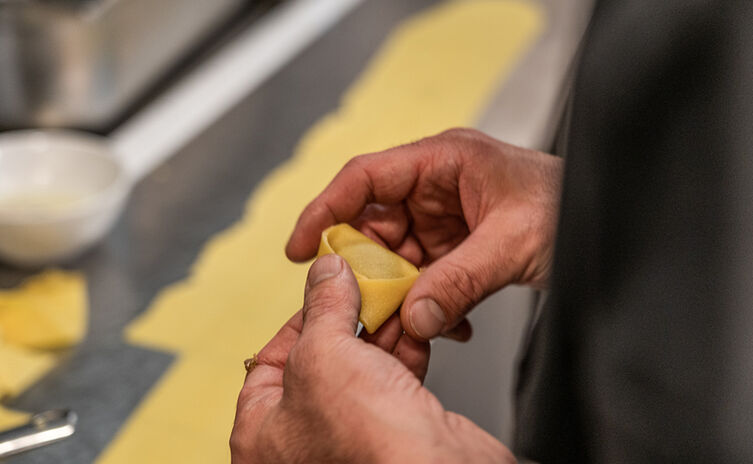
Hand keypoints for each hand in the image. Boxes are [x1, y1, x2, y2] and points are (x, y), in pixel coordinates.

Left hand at [230, 254, 513, 462]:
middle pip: (320, 363)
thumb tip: (326, 273)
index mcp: (263, 435)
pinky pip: (394, 385)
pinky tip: (412, 329)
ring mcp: (350, 442)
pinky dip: (404, 354)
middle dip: (346, 323)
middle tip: (359, 291)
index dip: (295, 322)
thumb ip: (323, 306)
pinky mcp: (394, 435)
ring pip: (361, 372)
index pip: (266, 364)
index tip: (320, 294)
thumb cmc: (366, 443)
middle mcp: (302, 444)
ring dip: (380, 333)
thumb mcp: (325, 352)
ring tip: (391, 302)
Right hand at [286, 128, 562, 340]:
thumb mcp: (515, 241)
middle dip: (368, 271)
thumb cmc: (573, 205)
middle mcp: (439, 187)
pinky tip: (446, 325)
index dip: (325, 209)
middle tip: (364, 309)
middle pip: (376, 226)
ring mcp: (448, 219)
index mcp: (445, 160)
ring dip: (400, 298)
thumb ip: (461, 280)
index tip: (300, 246)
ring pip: (398, 260)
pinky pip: (426, 278)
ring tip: (406, 330)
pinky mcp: (460, 248)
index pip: (366, 177)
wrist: (614, 224)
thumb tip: (414, 316)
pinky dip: (429, 305)